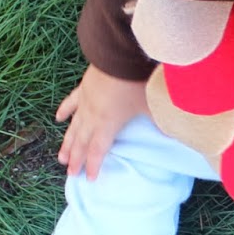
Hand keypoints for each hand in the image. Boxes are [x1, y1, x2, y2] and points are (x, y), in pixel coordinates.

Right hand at [55, 64, 149, 180]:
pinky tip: (58, 119)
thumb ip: (160, 123)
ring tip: (61, 157)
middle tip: (70, 174)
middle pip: (82, 142)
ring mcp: (86, 102)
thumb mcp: (150, 105)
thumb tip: (175, 136)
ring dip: (67, 143)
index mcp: (108, 124)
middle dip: (77, 159)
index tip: (89, 179)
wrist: (119, 54)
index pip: (98, 150)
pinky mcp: (83, 88)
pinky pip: (71, 103)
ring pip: (74, 127)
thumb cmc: (136, 82)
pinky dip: (64, 111)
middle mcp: (93, 116)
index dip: (93, 166)